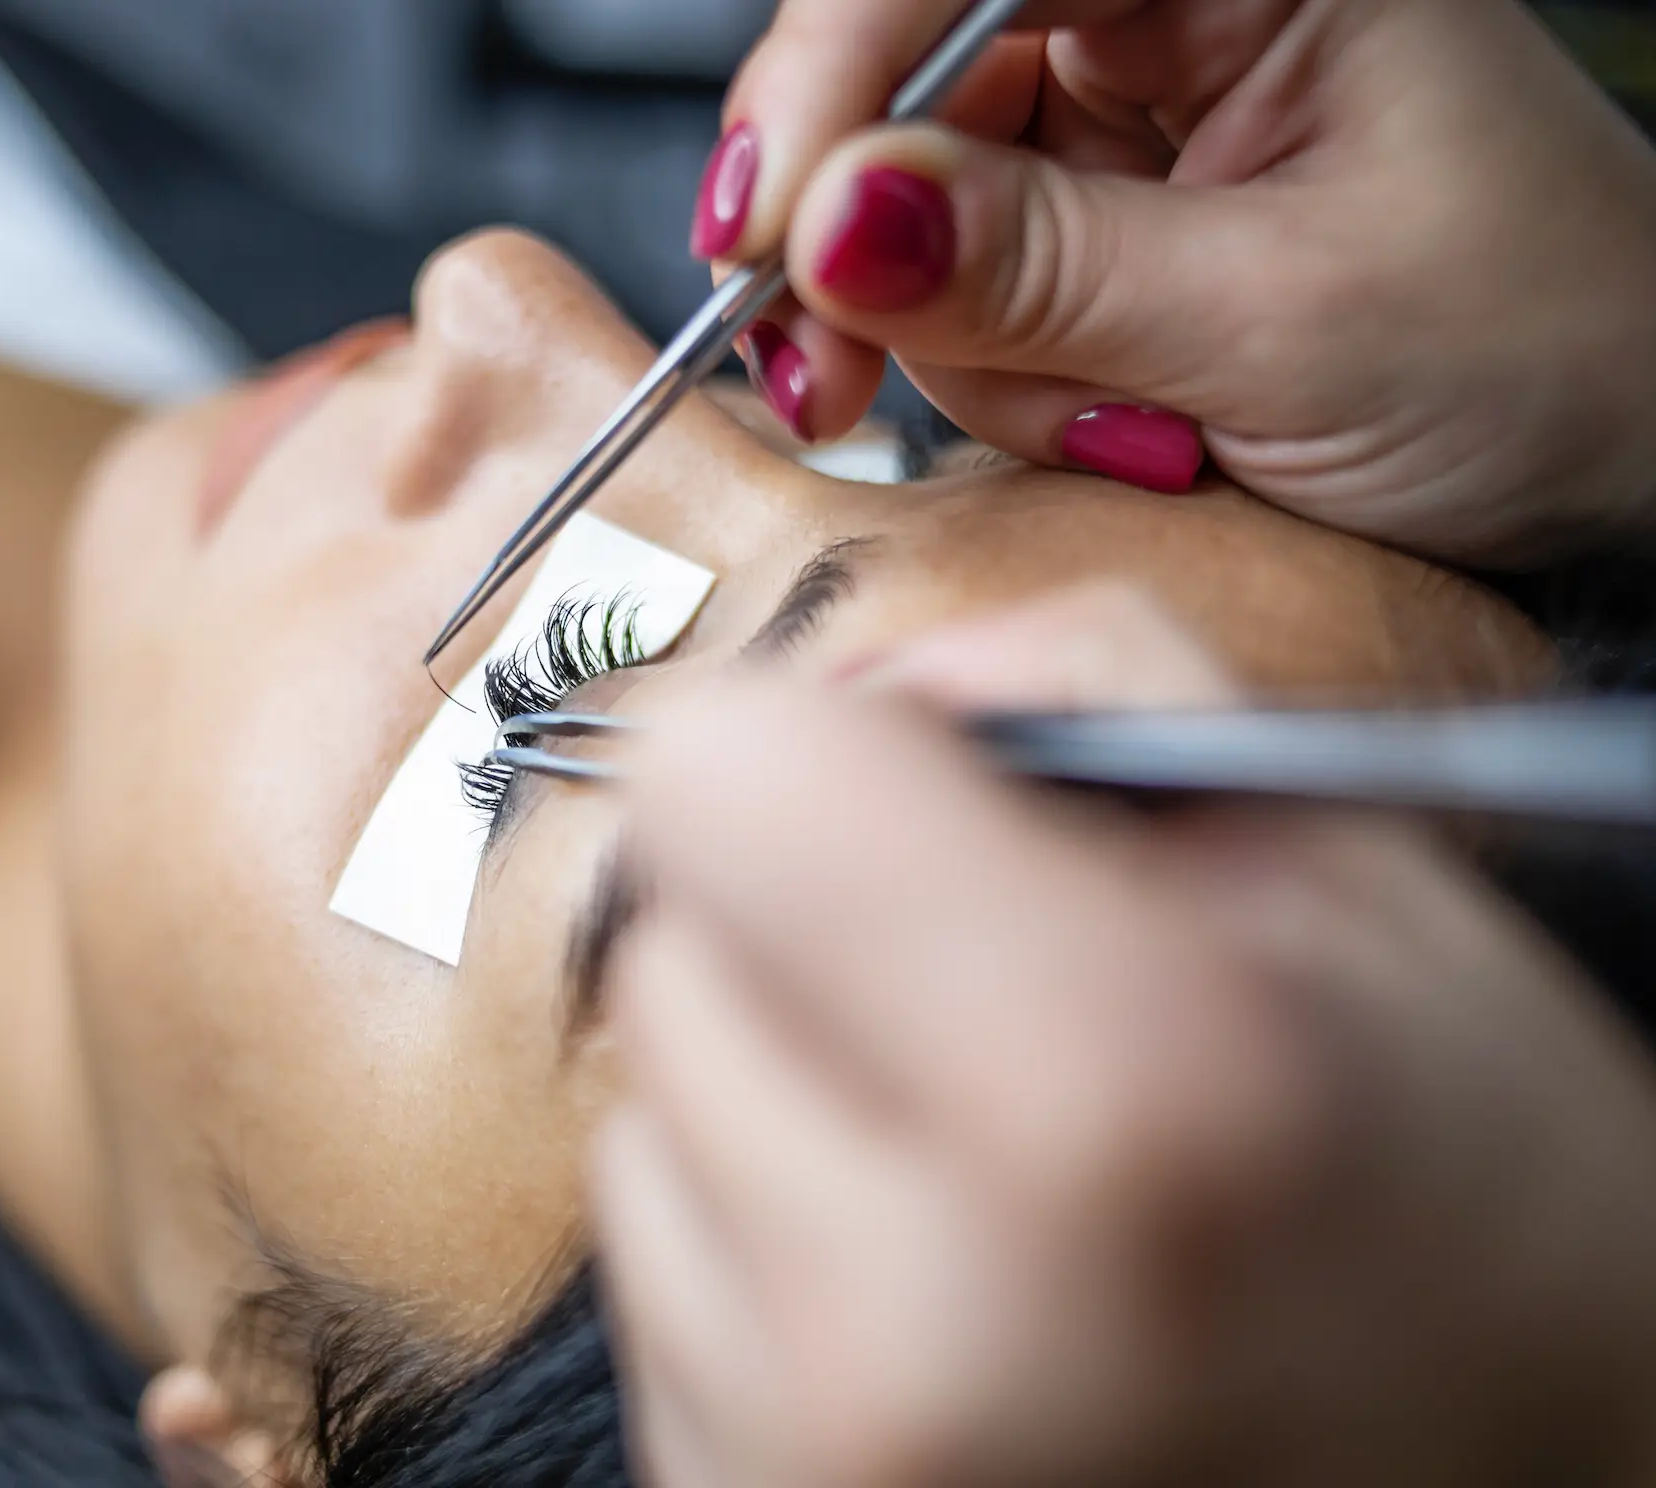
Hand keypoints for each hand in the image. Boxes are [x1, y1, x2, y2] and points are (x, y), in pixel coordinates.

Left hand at [593, 588, 1655, 1486]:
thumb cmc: (1475, 1215)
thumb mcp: (1367, 885)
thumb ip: (1086, 685)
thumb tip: (856, 680)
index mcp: (1112, 1090)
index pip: (719, 780)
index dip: (823, 752)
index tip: (912, 795)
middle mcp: (924, 1311)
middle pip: (670, 945)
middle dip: (810, 934)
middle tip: (1003, 1015)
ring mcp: (817, 1448)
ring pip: (648, 1109)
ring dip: (785, 1098)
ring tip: (994, 1176)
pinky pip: (657, 1268)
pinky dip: (766, 1243)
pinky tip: (945, 1285)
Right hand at [695, 0, 1655, 559]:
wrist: (1629, 474)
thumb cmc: (1555, 352)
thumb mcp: (1287, 320)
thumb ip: (1042, 272)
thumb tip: (832, 223)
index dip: (831, 80)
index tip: (768, 232)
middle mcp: (1179, 18)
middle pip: (905, 89)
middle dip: (863, 249)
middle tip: (834, 377)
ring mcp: (1136, 128)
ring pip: (914, 211)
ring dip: (964, 350)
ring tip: (1115, 425)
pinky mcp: (1108, 229)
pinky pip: (966, 290)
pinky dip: (998, 381)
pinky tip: (1111, 421)